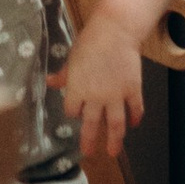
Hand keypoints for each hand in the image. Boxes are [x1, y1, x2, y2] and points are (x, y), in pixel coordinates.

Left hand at [52, 15, 144, 171]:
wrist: (115, 31)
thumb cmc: (90, 41)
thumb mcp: (72, 59)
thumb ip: (64, 75)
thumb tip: (49, 82)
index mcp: (77, 89)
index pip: (72, 110)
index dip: (74, 112)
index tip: (77, 112)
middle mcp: (95, 96)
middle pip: (91, 125)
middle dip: (89, 141)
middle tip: (88, 153)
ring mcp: (116, 95)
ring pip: (115, 124)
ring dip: (115, 140)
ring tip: (113, 152)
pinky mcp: (132, 89)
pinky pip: (135, 108)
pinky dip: (135, 117)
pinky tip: (134, 124)